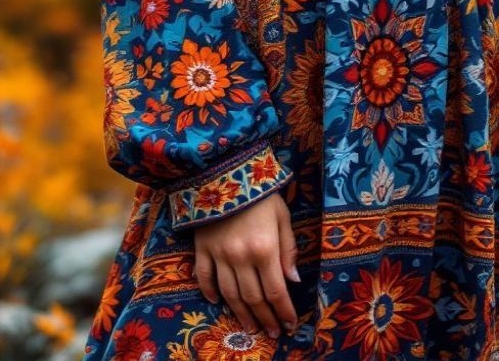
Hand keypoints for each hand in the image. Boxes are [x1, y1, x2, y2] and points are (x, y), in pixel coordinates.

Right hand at [193, 191, 299, 337]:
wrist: (226, 170)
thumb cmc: (261, 193)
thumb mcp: (282, 216)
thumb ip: (288, 250)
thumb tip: (293, 281)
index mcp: (264, 249)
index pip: (276, 291)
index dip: (283, 311)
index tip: (289, 324)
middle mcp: (241, 257)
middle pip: (253, 298)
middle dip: (265, 318)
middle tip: (272, 332)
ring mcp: (219, 255)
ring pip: (230, 294)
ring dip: (240, 314)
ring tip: (250, 327)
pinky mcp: (202, 248)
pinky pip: (203, 277)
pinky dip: (209, 292)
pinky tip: (216, 302)